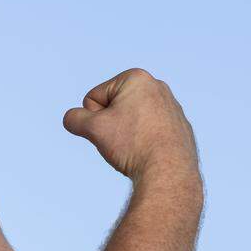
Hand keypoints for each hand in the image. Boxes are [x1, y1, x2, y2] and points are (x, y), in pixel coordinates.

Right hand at [62, 68, 199, 181]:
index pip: (93, 98)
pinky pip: (148, 132)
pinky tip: (151, 153)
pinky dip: (143, 142)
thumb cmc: (133, 145)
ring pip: (129, 122)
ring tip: (138, 148)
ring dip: (126, 135)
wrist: (169, 172)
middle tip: (125, 140)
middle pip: (112, 108)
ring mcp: (170, 107)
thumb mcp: (93, 129)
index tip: (113, 130)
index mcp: (136, 78)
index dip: (95, 119)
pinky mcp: (178, 126)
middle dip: (111, 126)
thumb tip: (72, 119)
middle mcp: (157, 87)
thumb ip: (74, 119)